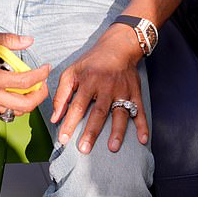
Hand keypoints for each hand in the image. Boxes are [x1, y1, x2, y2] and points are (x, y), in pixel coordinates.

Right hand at [0, 28, 49, 114]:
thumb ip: (6, 39)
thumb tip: (28, 41)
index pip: (24, 82)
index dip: (40, 75)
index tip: (45, 67)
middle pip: (25, 105)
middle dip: (40, 95)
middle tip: (44, 83)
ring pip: (15, 111)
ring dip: (28, 101)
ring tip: (32, 88)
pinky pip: (4, 111)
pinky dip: (14, 104)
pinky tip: (16, 92)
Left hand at [51, 25, 148, 154]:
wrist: (118, 47)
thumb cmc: (91, 63)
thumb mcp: (71, 72)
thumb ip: (61, 94)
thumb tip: (55, 118)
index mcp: (88, 82)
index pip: (77, 106)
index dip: (69, 123)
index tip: (63, 139)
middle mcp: (106, 87)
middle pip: (98, 112)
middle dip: (91, 132)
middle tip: (84, 149)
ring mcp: (122, 91)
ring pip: (120, 113)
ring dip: (117, 131)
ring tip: (112, 147)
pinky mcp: (135, 93)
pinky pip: (140, 110)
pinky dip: (142, 125)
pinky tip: (143, 139)